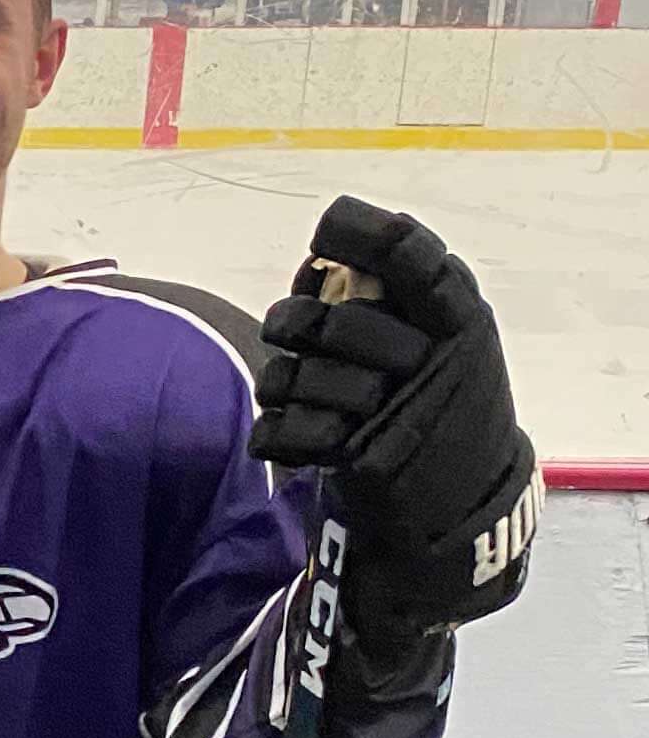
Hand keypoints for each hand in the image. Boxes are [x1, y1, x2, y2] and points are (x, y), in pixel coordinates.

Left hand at [251, 197, 537, 628]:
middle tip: (285, 326)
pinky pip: (289, 432)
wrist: (460, 512)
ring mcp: (402, 413)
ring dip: (279, 379)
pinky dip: (275, 432)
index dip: (365, 234)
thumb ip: (399, 303)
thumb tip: (316, 267)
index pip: (414, 257)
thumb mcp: (446, 348)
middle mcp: (437, 361)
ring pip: (305, 375)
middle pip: (337, 322)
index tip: (326, 226)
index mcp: (461, 321)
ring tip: (285, 386)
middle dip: (293, 320)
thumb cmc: (438, 413)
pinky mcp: (368, 462)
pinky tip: (284, 432)